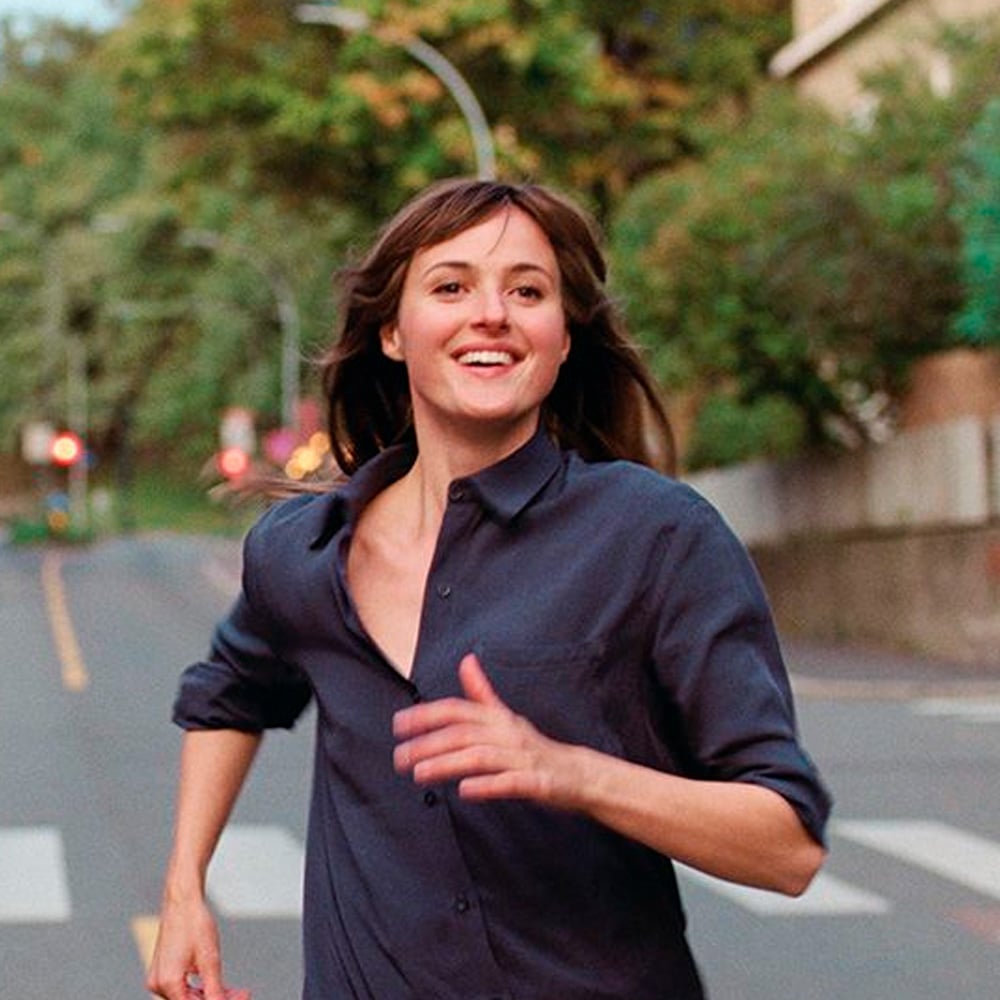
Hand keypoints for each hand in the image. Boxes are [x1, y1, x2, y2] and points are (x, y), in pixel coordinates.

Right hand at [146, 893, 250, 999]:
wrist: (183, 899)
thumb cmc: (195, 924)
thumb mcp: (210, 959)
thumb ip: (214, 989)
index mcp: (168, 984)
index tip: (241, 998)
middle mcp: (158, 985)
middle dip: (217, 999)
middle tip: (243, 994)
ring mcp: (159, 978)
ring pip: (188, 997)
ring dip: (211, 995)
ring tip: (236, 991)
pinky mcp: (163, 971)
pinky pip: (183, 987)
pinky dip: (201, 987)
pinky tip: (220, 985)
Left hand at [392, 653, 582, 808]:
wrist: (578, 773)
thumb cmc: (536, 747)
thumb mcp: (507, 717)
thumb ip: (482, 693)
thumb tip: (466, 660)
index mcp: (499, 718)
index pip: (458, 710)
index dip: (427, 715)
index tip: (398, 725)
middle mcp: (509, 733)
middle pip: (464, 733)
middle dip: (428, 744)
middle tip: (399, 757)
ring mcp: (523, 757)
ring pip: (481, 756)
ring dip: (448, 763)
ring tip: (420, 773)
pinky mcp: (538, 782)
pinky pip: (511, 782)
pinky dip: (488, 785)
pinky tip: (466, 791)